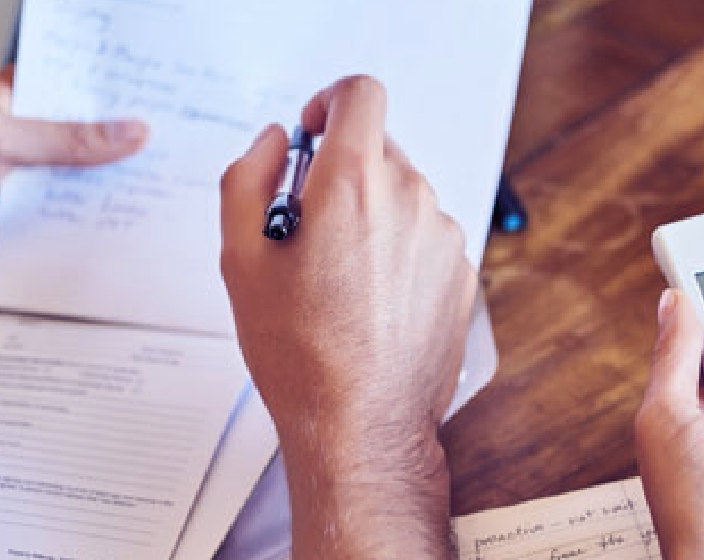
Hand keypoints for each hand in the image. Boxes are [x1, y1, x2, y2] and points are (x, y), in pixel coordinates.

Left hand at [0, 66, 146, 273]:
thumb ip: (68, 139)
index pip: (77, 86)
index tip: (165, 101)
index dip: (119, 92)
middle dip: (126, 146)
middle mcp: (16, 135)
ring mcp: (13, 177)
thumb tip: (130, 131)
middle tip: (176, 151)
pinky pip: (57, 219)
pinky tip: (115, 229)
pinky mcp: (8, 217)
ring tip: (159, 193)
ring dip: (108, 190)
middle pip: (85, 138)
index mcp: (10, 97)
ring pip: (76, 182)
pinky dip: (83, 226)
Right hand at [220, 76, 476, 558]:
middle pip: (380, 150)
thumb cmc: (300, 351)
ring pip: (404, 198)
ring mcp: (445, 237)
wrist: (362, 424)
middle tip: (308, 231)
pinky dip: (399, 252)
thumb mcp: (241, 258)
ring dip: (372, 217)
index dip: (331, 102)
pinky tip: (371, 303)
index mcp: (356, 183)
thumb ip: (249, 178)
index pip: (360, 94)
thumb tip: (277, 142)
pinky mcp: (462, 274)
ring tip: (338, 281)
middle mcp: (412, 199)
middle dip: (342, 174)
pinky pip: (426, 239)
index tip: (314, 132)